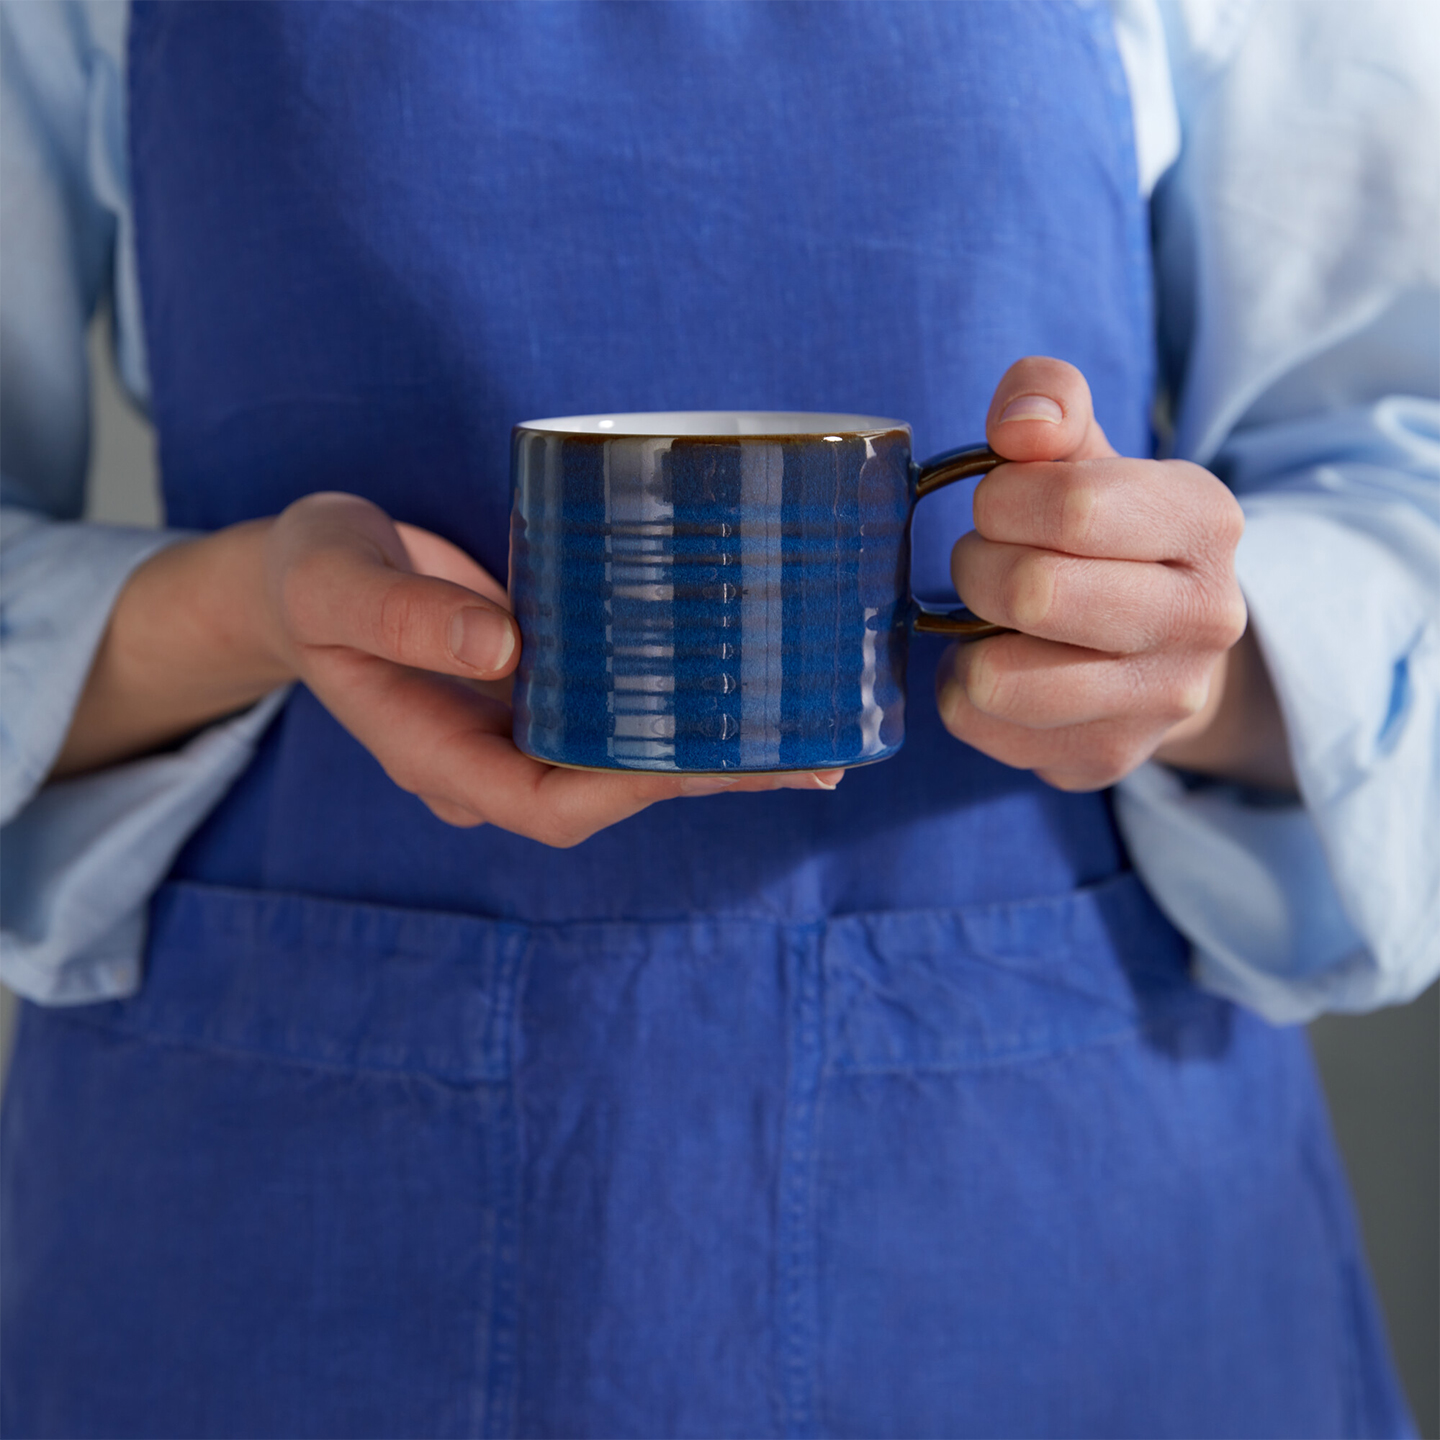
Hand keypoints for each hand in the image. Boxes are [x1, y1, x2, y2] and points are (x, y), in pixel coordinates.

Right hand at [55, 493, 841, 843]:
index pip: (545, 805)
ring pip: (625, 761)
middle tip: (806, 757)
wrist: (309, 572)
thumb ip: (403, 615)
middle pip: (610, 795)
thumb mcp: (335, 581)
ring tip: (812, 735)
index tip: (702, 759)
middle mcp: (492, 758)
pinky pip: (620, 711)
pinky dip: (682, 705)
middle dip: (705, 783)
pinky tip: (748, 685)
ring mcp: (520, 729)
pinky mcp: (544, 688)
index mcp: (437, 756)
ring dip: (714, 754)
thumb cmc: (311, 576)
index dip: (626, 792)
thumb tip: (505, 646)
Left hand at [936, 357, 1291, 791]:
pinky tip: (997, 665)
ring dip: (965, 637)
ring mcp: (1161, 701)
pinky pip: (980, 725)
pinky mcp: (1105, 757)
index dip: (1003, 498)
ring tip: (988, 618)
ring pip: (1000, 679)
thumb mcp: (1085, 450)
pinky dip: (962, 690)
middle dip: (978, 566)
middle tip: (983, 560)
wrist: (1160, 647)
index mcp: (1206, 520)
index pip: (1076, 504)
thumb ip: (1048, 401)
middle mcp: (1204, 618)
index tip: (999, 503)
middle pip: (1035, 592)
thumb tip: (1019, 425)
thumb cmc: (1103, 534)